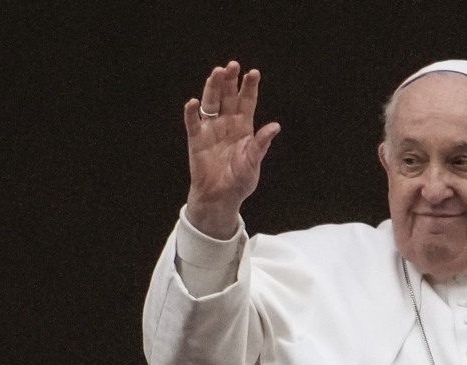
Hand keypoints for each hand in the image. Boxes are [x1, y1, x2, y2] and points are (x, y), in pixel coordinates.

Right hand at [183, 61, 280, 238]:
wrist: (221, 197)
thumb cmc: (240, 180)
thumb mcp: (253, 162)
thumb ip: (261, 144)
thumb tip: (275, 126)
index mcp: (244, 127)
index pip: (247, 101)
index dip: (249, 87)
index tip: (253, 72)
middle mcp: (227, 123)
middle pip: (228, 96)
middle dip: (230, 81)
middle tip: (233, 65)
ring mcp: (211, 129)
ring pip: (211, 103)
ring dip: (212, 88)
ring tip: (216, 73)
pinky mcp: (196, 139)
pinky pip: (193, 122)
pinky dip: (191, 112)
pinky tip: (193, 102)